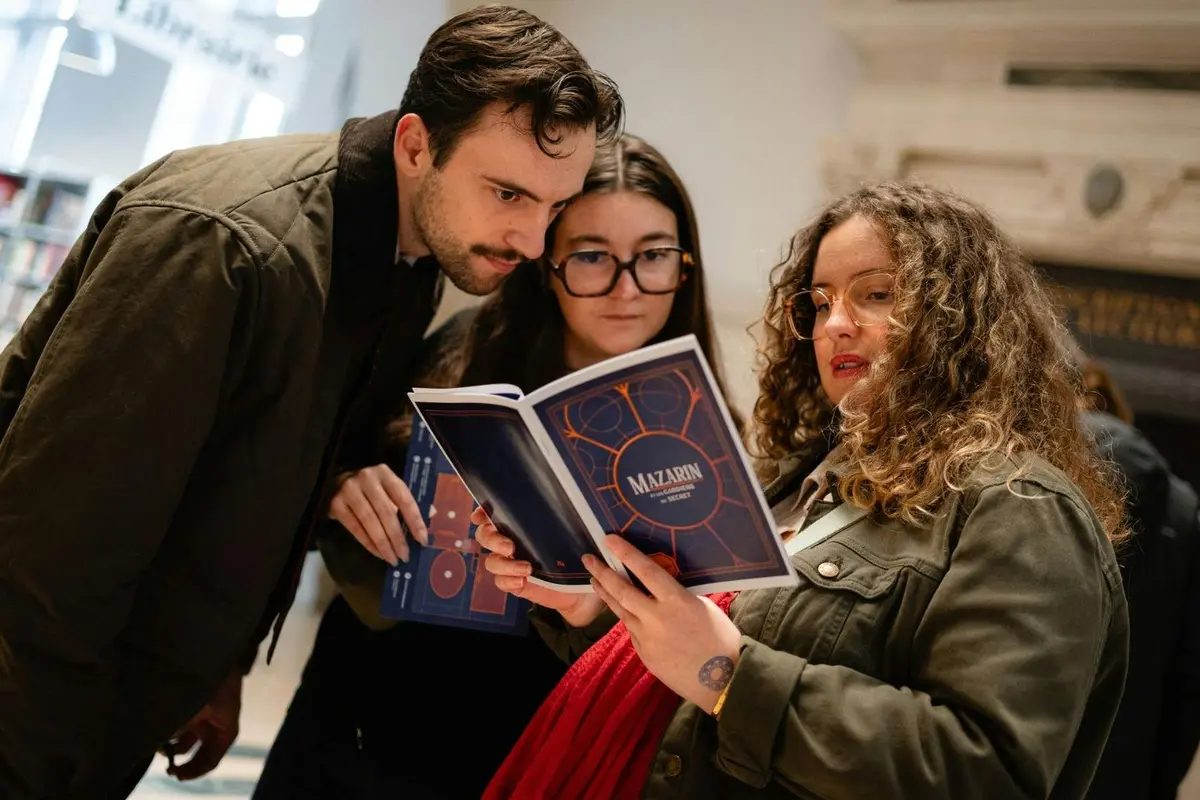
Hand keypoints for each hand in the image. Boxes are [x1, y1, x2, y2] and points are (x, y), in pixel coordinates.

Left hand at [161, 670, 241, 780]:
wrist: (216, 654)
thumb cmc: (216, 682)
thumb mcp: (198, 707)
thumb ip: (180, 727)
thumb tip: (158, 743)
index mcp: (225, 731)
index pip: (210, 761)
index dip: (193, 772)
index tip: (176, 774)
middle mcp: (215, 728)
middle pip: (198, 754)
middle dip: (182, 761)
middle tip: (166, 767)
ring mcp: (204, 718)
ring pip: (187, 741)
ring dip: (173, 745)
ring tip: (159, 745)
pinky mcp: (194, 708)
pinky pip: (181, 727)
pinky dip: (171, 731)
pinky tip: (159, 730)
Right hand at [327, 464, 427, 564]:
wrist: (336, 482)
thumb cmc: (371, 487)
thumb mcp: (388, 487)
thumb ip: (405, 503)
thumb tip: (427, 523)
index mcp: (385, 474)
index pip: (404, 499)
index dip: (415, 521)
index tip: (422, 540)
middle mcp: (367, 480)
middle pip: (387, 513)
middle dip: (397, 538)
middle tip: (405, 555)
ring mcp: (350, 491)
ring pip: (370, 523)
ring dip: (383, 544)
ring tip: (393, 558)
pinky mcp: (336, 505)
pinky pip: (355, 529)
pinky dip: (369, 544)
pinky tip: (379, 554)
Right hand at [472, 507, 606, 627]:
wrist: (579, 587)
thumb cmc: (574, 553)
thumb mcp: (570, 531)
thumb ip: (563, 516)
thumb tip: (566, 497)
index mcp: (518, 525)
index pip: (492, 514)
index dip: (482, 513)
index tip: (482, 515)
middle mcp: (509, 542)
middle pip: (485, 536)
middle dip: (492, 539)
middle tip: (510, 547)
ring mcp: (509, 563)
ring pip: (491, 561)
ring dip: (505, 564)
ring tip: (527, 568)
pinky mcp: (513, 583)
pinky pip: (500, 581)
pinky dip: (508, 580)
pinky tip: (522, 581)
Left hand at [584, 535, 741, 714]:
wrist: (722, 682)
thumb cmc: (720, 640)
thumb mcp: (703, 607)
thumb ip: (678, 596)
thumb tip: (659, 586)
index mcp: (677, 602)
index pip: (646, 571)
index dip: (626, 553)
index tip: (608, 540)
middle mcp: (657, 618)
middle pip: (623, 591)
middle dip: (603, 572)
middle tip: (588, 558)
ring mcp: (647, 638)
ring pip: (621, 611)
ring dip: (606, 594)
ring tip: (594, 579)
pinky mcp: (644, 654)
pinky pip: (632, 630)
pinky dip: (627, 617)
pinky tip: (623, 610)